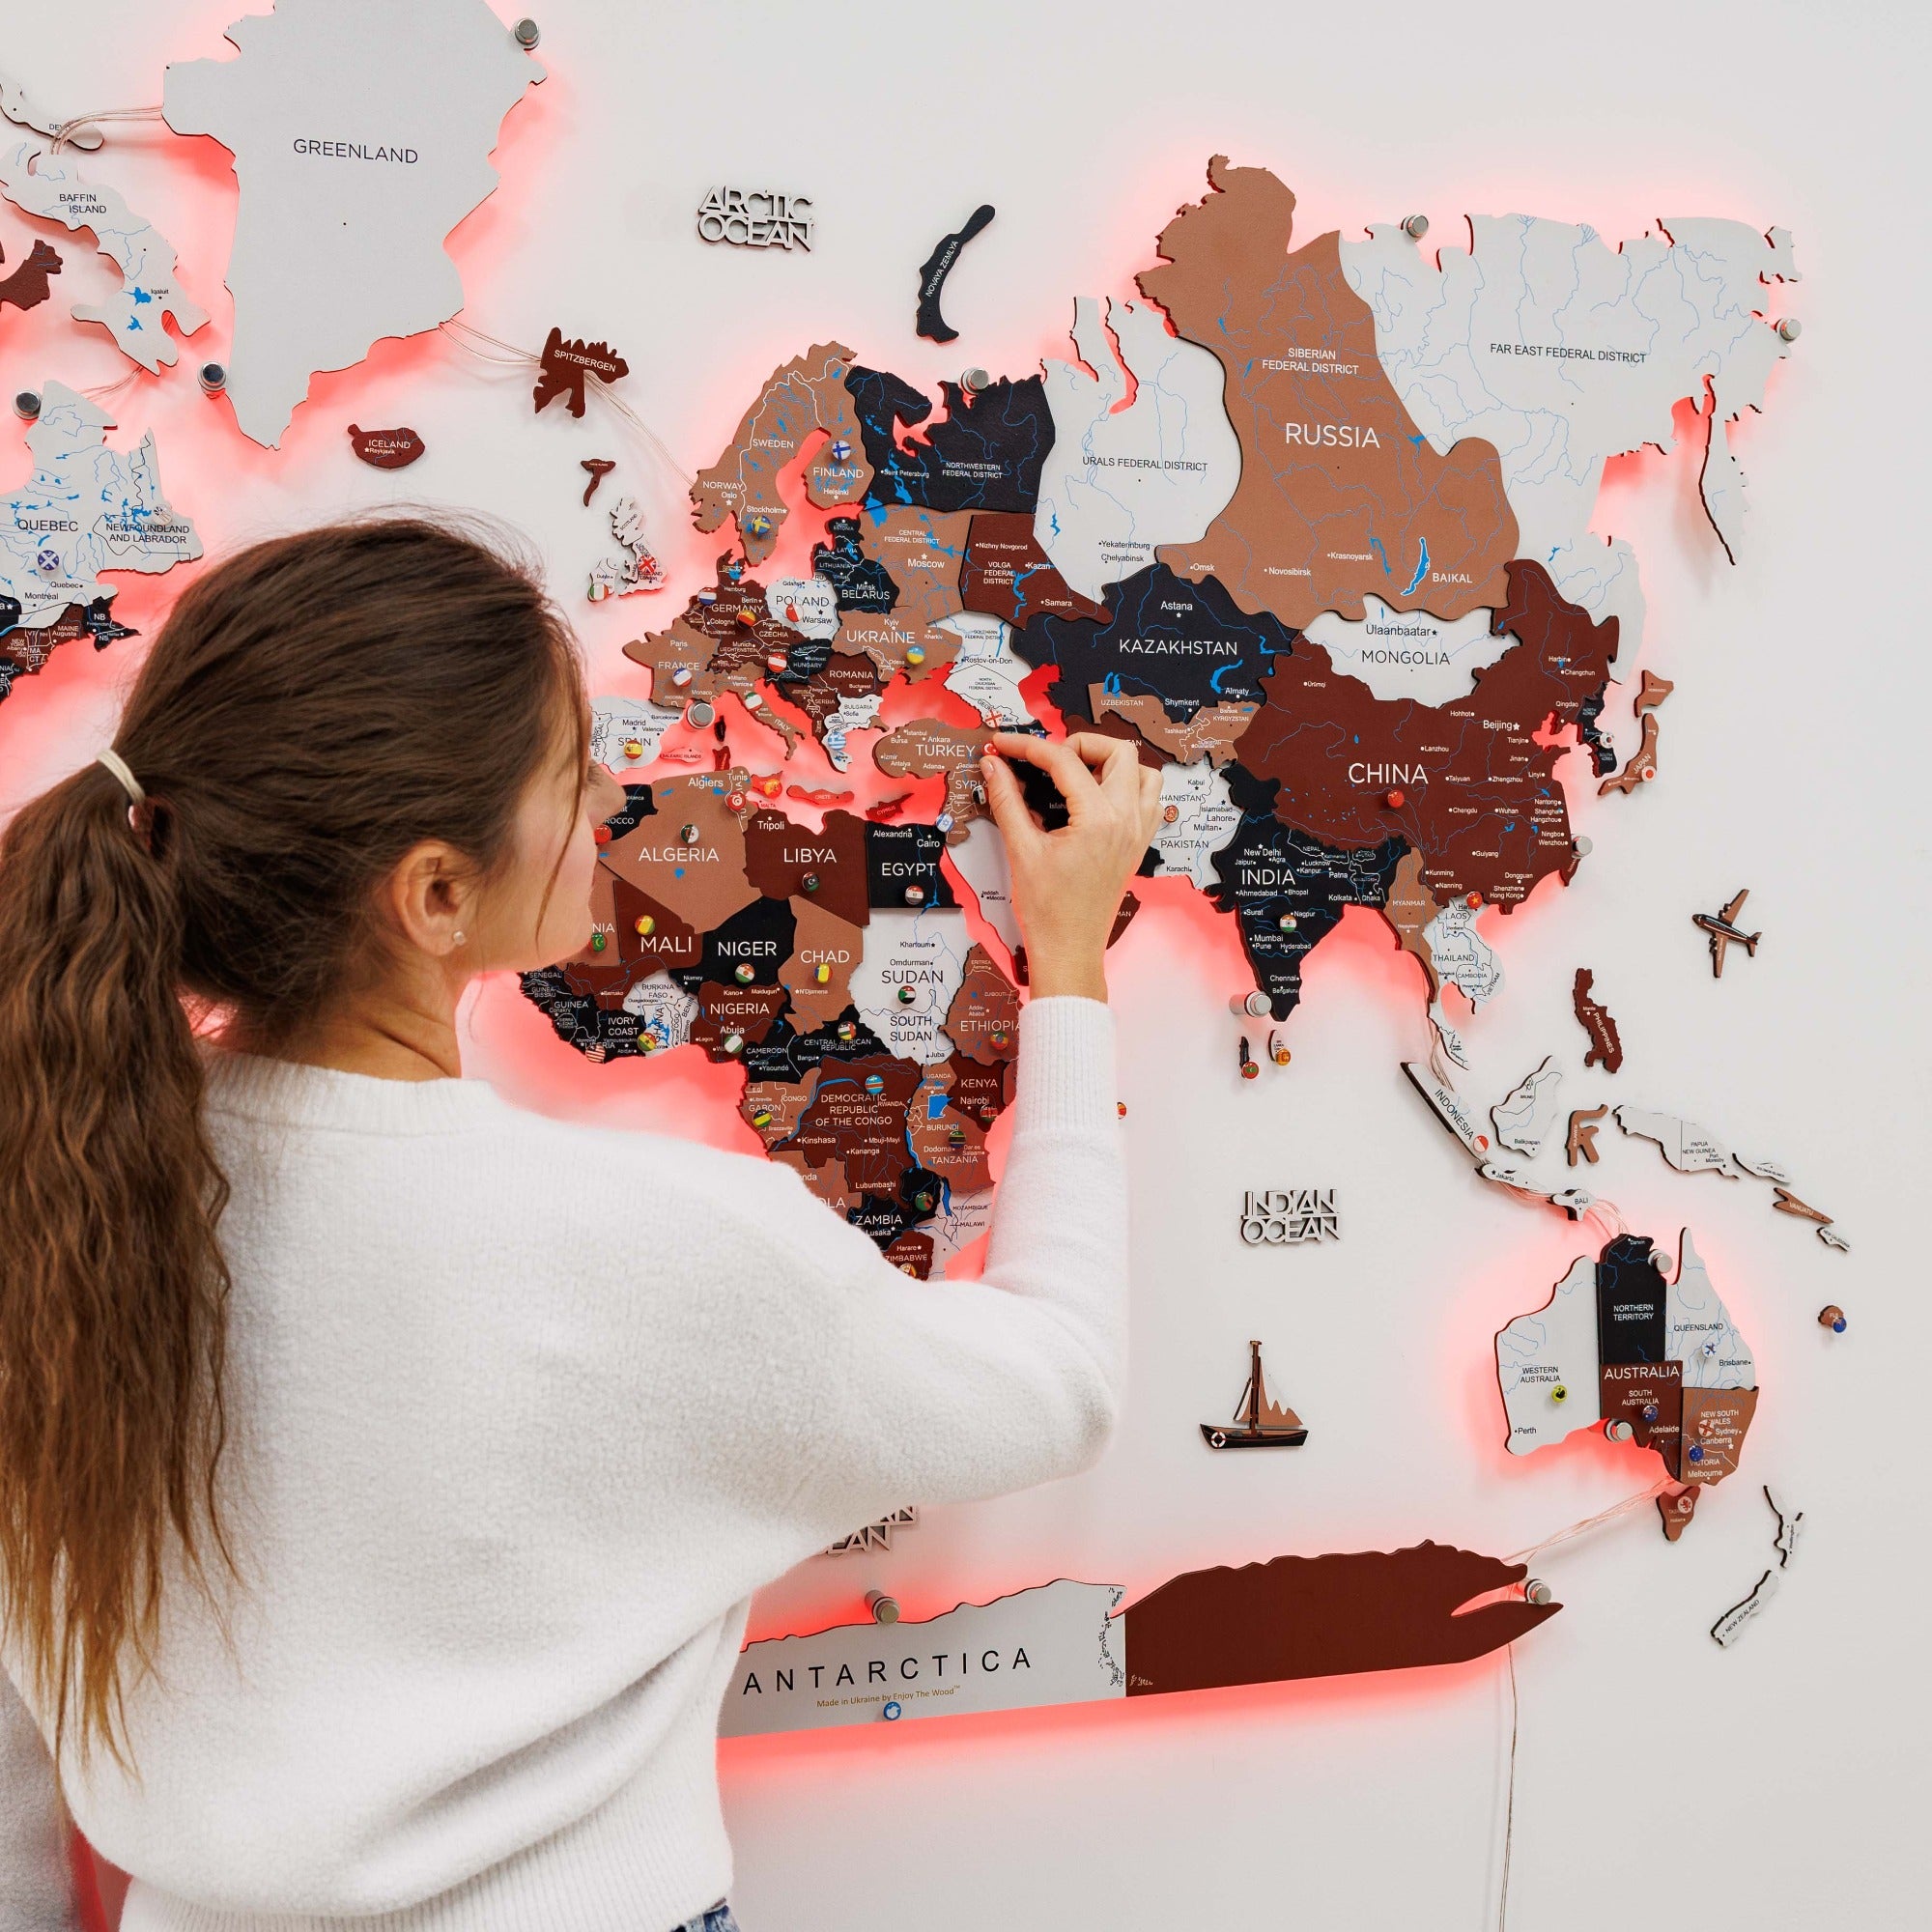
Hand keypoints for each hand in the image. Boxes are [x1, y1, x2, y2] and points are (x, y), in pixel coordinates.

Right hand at [980, 732, 1160, 1001]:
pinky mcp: (1138, 845)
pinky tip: (1097, 798)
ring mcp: (1138, 833)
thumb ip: (1007, 800)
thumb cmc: (1046, 910)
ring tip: (1077, 775)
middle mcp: (1127, 820)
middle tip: (1047, 759)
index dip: (1028, 747)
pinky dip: (1128, 787)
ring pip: (1143, 772)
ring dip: (1112, 763)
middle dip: (1080, 744)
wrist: (1069, 951)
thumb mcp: (1021, 850)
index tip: (1004, 746)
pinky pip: (1149, 800)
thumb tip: (993, 764)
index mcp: (1098, 819)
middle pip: (1118, 752)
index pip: (1065, 760)